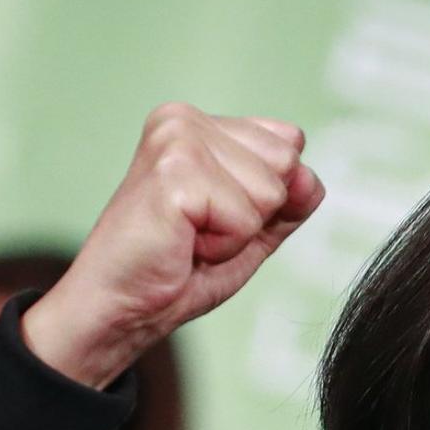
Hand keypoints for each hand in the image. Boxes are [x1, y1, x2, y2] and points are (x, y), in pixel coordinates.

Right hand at [21, 103, 324, 387]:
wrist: (119, 310)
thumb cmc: (176, 272)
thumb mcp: (250, 233)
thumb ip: (288, 203)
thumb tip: (310, 177)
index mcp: (199, 123)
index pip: (289, 143)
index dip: (268, 198)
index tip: (213, 218)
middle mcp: (184, 119)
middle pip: (286, 163)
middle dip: (255, 214)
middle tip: (200, 233)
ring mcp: (177, 141)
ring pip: (271, 191)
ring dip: (238, 234)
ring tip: (189, 239)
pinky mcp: (175, 174)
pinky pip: (246, 219)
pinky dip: (223, 247)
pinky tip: (182, 245)